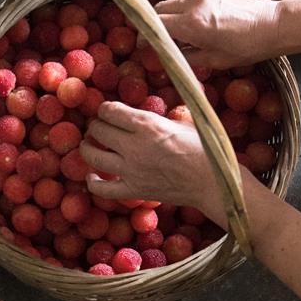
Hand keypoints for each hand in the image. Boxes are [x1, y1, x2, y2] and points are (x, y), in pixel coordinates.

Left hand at [79, 102, 225, 225]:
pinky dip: (92, 182)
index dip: (105, 109)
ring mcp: (131, 170)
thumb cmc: (204, 149)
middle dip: (96, 126)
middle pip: (98, 130)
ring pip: (93, 156)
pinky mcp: (133, 190)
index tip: (107, 111)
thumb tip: (144, 111)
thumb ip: (159, 117)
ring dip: (87, 148)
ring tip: (89, 144)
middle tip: (99, 127)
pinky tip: (91, 176)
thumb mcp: (183, 122)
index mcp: (147, 124)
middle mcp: (134, 146)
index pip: (110, 111)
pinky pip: (102, 189)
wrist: (213, 182)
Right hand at [154, 0, 280, 68]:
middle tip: (156, 37)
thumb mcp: (214, 60)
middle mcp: (193, 4)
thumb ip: (187, 56)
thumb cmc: (247, 48)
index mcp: (191, 24)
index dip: (145, 35)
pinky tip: (191, 19)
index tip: (143, 45)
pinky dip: (182, 6)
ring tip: (173, 28)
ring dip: (168, 13)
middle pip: (160, 8)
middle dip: (153, 22)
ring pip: (173, 0)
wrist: (275, 24)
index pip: (155, 24)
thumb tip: (171, 55)